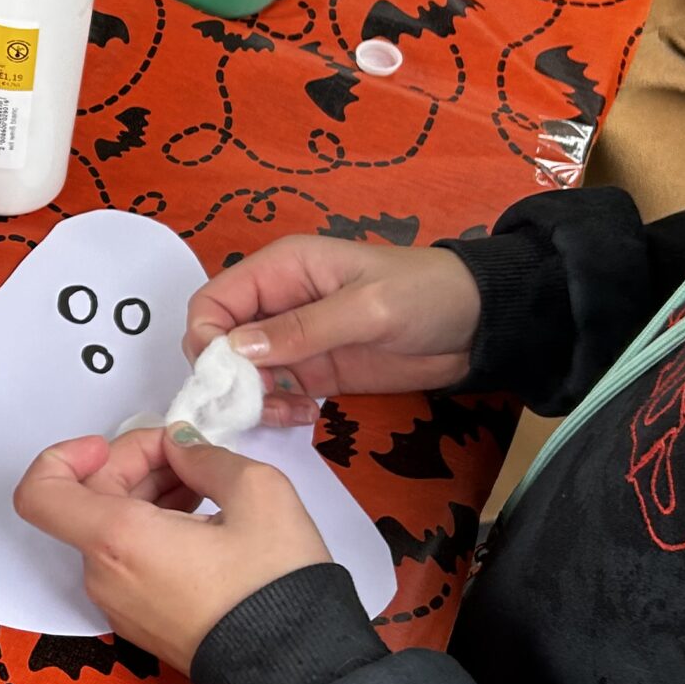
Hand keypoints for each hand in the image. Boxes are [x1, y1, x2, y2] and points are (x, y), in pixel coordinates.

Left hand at [14, 426, 330, 672]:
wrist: (295, 674)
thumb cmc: (275, 587)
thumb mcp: (259, 493)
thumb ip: (206, 454)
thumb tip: (179, 445)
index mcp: (119, 540)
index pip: (39, 492)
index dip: (64, 455)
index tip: (107, 445)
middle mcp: (104, 575)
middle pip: (87, 499)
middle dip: (133, 463)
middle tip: (192, 454)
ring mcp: (118, 604)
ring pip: (110, 528)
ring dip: (148, 494)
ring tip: (208, 486)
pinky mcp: (139, 622)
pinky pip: (127, 560)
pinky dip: (153, 529)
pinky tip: (204, 522)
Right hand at [185, 235, 481, 417]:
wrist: (478, 326)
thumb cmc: (425, 295)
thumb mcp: (366, 308)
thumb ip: (301, 330)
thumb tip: (233, 350)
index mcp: (281, 269)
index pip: (214, 300)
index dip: (205, 337)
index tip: (222, 375)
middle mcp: (278, 302)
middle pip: (219, 339)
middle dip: (226, 375)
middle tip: (255, 402)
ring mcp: (294, 340)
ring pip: (241, 372)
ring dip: (252, 398)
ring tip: (287, 411)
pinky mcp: (313, 370)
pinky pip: (272, 392)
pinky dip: (276, 409)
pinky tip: (306, 414)